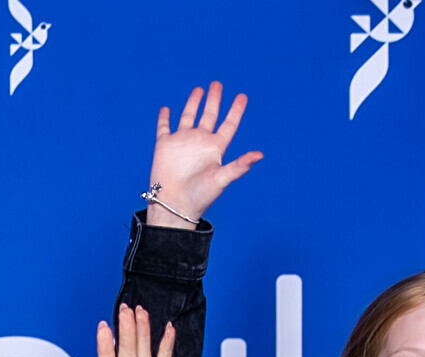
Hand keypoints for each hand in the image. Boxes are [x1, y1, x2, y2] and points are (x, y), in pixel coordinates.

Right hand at [146, 81, 260, 227]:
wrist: (174, 205)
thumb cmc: (200, 196)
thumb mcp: (221, 179)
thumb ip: (239, 166)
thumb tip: (260, 155)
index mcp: (215, 148)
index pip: (228, 124)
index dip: (236, 110)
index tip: (242, 96)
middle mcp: (200, 142)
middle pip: (209, 115)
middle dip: (213, 99)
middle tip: (217, 84)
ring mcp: (182, 142)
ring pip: (188, 116)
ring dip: (193, 103)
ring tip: (199, 90)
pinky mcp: (164, 145)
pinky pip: (164, 127)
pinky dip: (164, 118)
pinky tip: (166, 109)